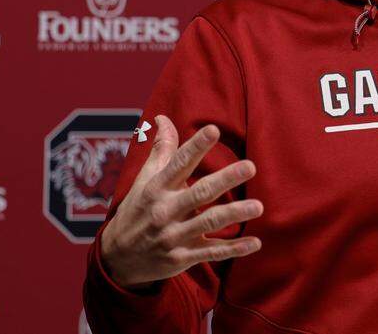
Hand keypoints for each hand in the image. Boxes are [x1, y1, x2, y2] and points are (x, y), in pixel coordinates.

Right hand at [99, 115, 262, 288]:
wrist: (118, 259)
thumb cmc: (137, 210)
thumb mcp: (144, 180)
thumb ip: (161, 150)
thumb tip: (163, 118)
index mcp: (157, 188)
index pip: (178, 163)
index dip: (196, 146)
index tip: (213, 130)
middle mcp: (165, 210)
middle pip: (200, 192)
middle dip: (225, 179)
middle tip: (250, 167)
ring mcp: (174, 235)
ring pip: (208, 222)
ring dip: (235, 214)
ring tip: (258, 206)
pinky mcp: (182, 257)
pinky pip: (212, 253)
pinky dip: (234, 249)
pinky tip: (255, 243)